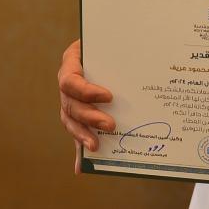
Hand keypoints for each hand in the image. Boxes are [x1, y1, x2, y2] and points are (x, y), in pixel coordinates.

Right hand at [58, 39, 114, 172]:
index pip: (70, 81)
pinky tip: (81, 168)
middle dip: (90, 117)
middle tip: (111, 125)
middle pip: (71, 105)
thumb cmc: (109, 41)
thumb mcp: (110, 41)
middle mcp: (67, 82)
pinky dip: (78, 152)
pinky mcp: (77, 114)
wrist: (105, 43)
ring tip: (95, 147)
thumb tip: (141, 47)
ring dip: (82, 136)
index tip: (109, 96)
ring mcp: (69, 99)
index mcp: (72, 62)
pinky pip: (76, 133)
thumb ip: (120, 48)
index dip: (86, 91)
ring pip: (70, 121)